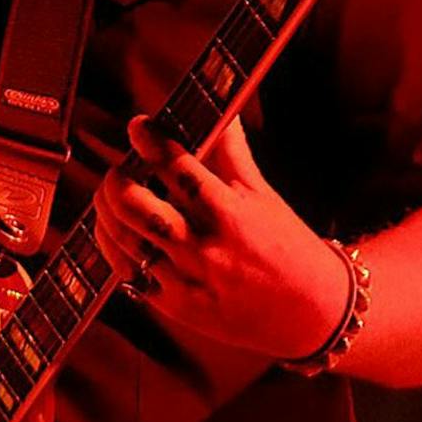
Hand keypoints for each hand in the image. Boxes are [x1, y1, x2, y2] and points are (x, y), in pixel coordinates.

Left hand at [94, 113, 349, 360]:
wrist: (314, 313)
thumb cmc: (289, 247)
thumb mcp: (264, 196)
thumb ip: (233, 153)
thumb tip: (223, 108)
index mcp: (232, 214)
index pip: (181, 171)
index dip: (153, 144)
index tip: (138, 126)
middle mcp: (207, 249)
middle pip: (139, 208)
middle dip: (117, 181)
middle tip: (118, 169)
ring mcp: (189, 282)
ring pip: (127, 241)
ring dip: (107, 212)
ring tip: (109, 196)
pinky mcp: (178, 308)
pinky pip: (130, 276)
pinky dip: (114, 249)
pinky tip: (113, 231)